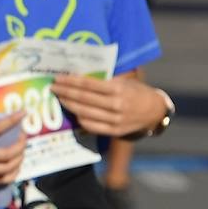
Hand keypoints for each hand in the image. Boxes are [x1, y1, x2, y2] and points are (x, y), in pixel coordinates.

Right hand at [0, 106, 26, 182]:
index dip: (12, 121)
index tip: (23, 114)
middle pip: (7, 154)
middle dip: (20, 145)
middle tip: (22, 135)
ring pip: (7, 169)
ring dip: (19, 159)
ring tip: (20, 150)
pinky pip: (1, 180)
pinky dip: (12, 174)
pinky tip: (15, 165)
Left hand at [51, 73, 167, 138]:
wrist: (155, 111)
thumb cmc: (136, 92)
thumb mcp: (124, 81)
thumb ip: (104, 81)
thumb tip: (78, 77)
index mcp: (118, 89)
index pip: (88, 85)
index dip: (70, 81)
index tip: (58, 78)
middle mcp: (116, 105)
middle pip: (83, 98)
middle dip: (65, 92)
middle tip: (52, 87)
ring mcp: (115, 120)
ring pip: (84, 112)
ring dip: (68, 105)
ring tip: (59, 98)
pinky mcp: (115, 131)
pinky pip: (91, 126)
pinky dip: (80, 119)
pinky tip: (73, 112)